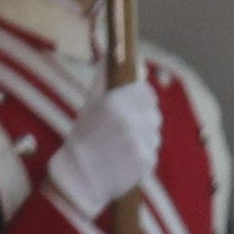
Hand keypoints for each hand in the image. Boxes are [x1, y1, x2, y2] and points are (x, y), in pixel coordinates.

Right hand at [47, 76, 162, 222]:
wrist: (79, 178)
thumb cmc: (84, 138)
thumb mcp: (91, 103)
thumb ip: (108, 77)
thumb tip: (125, 54)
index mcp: (115, 102)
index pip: (147, 94)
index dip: (142, 101)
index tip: (133, 108)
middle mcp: (129, 120)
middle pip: (153, 114)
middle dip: (143, 120)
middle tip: (123, 131)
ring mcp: (139, 142)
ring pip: (154, 135)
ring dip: (143, 139)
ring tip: (121, 147)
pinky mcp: (146, 161)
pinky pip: (152, 153)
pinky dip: (142, 156)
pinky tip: (124, 160)